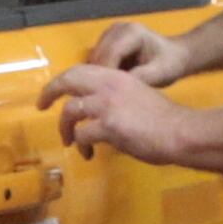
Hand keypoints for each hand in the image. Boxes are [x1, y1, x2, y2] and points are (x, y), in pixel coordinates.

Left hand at [44, 58, 190, 162]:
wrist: (181, 131)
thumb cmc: (164, 119)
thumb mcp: (138, 95)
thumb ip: (116, 97)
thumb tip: (98, 112)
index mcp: (117, 77)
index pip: (81, 69)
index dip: (63, 80)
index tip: (53, 92)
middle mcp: (109, 85)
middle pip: (67, 80)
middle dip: (49, 92)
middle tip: (41, 106)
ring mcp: (107, 105)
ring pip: (69, 111)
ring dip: (65, 128)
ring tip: (70, 142)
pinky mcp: (108, 126)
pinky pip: (81, 135)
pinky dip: (81, 145)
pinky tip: (89, 154)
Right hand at [79, 16, 190, 86]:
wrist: (174, 55)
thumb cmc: (170, 64)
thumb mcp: (160, 74)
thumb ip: (140, 78)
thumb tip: (117, 87)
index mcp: (133, 32)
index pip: (111, 53)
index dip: (107, 73)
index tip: (107, 95)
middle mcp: (118, 28)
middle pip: (99, 54)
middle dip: (100, 76)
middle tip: (104, 97)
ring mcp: (110, 32)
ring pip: (94, 57)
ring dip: (98, 75)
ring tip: (107, 92)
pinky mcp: (106, 40)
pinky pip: (96, 59)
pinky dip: (99, 72)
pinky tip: (108, 84)